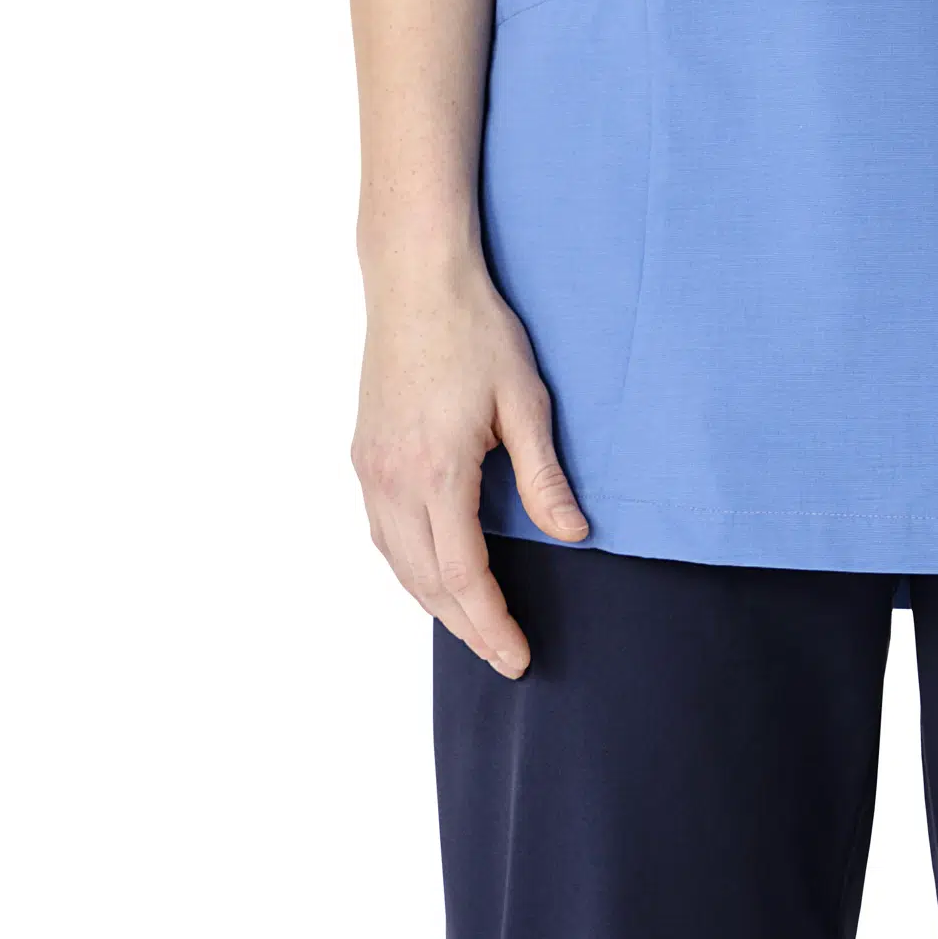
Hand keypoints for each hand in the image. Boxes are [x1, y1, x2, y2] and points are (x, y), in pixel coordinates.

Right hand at [352, 248, 587, 674]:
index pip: (464, 574)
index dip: (492, 622)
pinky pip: (383, 534)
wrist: (416, 280)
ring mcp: (371, 468)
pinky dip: (410, 568)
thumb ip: (545, 478)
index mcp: (437, 470)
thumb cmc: (476, 331)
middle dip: (467, 627)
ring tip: (475, 629)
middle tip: (505, 658)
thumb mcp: (526, 401)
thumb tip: (573, 536)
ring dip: (435, 603)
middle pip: (427, 581)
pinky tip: (433, 578)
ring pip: (399, 563)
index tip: (519, 655)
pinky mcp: (364, 455)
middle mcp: (393, 478)